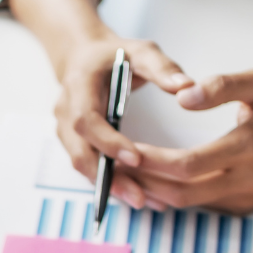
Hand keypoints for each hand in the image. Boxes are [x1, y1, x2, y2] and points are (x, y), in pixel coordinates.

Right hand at [48, 35, 193, 209]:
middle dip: (108, 177)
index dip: (108, 141)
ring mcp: (66, 130)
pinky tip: (138, 195)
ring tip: (142, 201)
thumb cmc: (115, 54)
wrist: (84, 56)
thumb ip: (163, 67)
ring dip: (110, 187)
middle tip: (139, 196)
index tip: (135, 158)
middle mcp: (66, 110)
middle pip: (80, 152)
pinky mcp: (74, 143)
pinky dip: (111, 183)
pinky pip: (89, 167)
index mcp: (79, 85)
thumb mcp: (141, 51)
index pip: (86, 120)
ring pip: (82, 165)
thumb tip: (186, 86)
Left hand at [120, 69, 252, 213]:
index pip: (187, 164)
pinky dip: (175, 195)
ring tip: (127, 174)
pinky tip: (155, 181)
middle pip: (181, 193)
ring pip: (188, 204)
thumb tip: (183, 96)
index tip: (125, 148)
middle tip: (116, 166)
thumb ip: (222, 85)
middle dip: (144, 182)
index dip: (152, 161)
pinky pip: (202, 205)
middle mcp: (246, 180)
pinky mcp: (245, 207)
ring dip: (155, 192)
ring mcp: (245, 198)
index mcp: (248, 146)